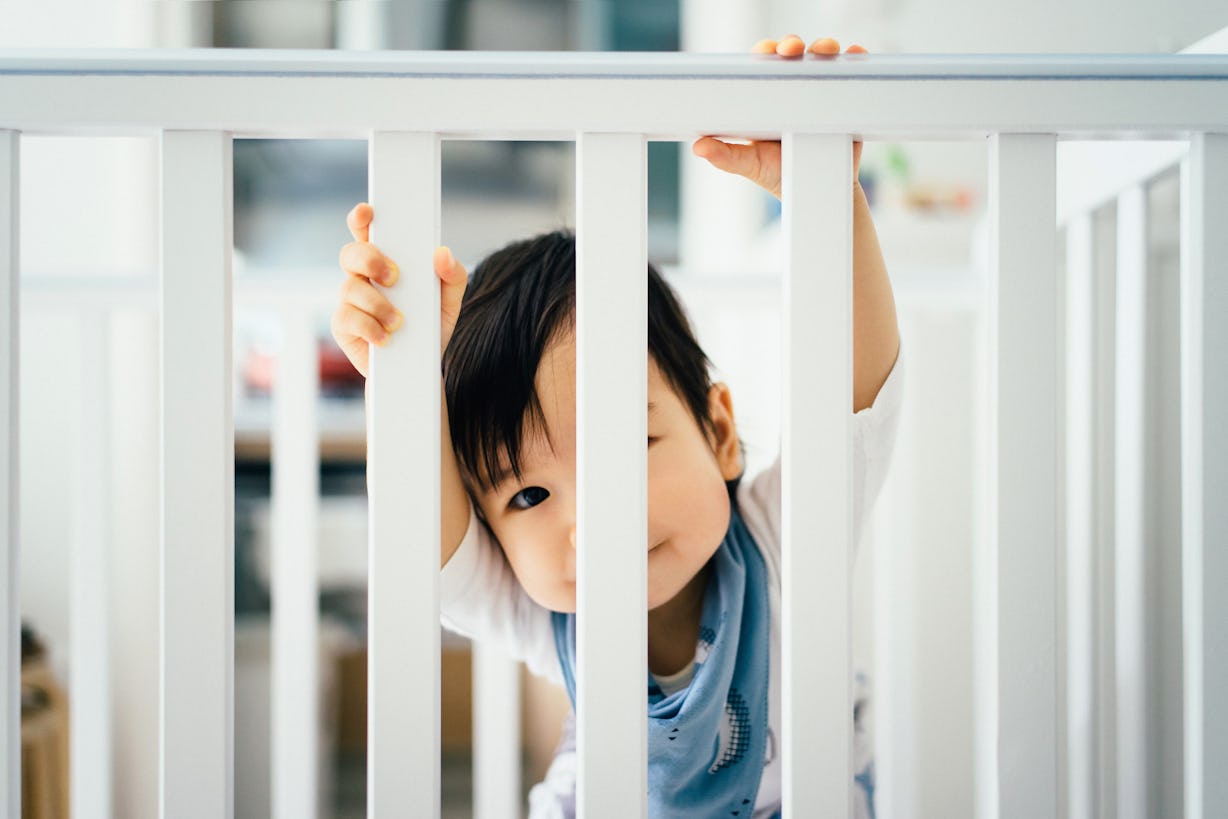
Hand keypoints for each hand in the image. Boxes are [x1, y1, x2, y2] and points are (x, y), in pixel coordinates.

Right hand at [331, 203, 467, 377]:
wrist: (420, 369)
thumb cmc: (429, 328)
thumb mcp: (448, 301)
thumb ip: (452, 275)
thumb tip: (442, 254)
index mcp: (386, 263)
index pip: (368, 232)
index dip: (362, 218)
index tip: (368, 211)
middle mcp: (363, 278)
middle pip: (350, 254)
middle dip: (370, 260)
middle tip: (394, 276)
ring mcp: (350, 302)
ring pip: (349, 288)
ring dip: (377, 303)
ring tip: (399, 321)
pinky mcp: (343, 327)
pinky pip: (347, 318)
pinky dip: (370, 327)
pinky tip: (385, 338)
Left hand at [692, 36, 866, 198]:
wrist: (816, 191)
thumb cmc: (778, 175)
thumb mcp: (750, 165)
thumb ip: (725, 156)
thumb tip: (698, 147)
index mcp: (768, 97)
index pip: (764, 64)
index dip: (766, 52)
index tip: (769, 51)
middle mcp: (794, 89)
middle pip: (793, 55)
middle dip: (793, 44)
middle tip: (793, 49)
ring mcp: (820, 92)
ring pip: (822, 59)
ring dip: (825, 47)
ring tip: (827, 51)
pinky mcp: (844, 99)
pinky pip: (851, 73)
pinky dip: (856, 59)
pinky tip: (856, 54)